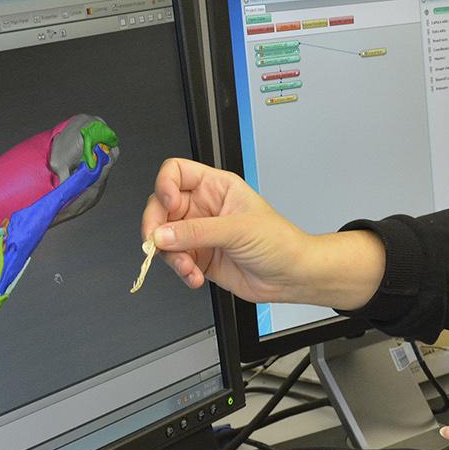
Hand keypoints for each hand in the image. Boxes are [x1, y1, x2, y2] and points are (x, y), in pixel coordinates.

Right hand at [142, 158, 383, 307]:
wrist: (292, 276)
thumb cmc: (280, 242)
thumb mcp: (238, 230)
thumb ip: (197, 232)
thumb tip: (162, 234)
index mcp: (216, 187)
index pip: (176, 172)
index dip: (165, 185)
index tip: (168, 204)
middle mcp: (204, 207)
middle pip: (160, 206)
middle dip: (156, 226)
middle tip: (158, 243)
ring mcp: (199, 233)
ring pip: (163, 237)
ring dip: (170, 255)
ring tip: (188, 266)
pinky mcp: (199, 257)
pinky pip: (175, 261)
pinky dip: (180, 270)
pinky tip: (195, 276)